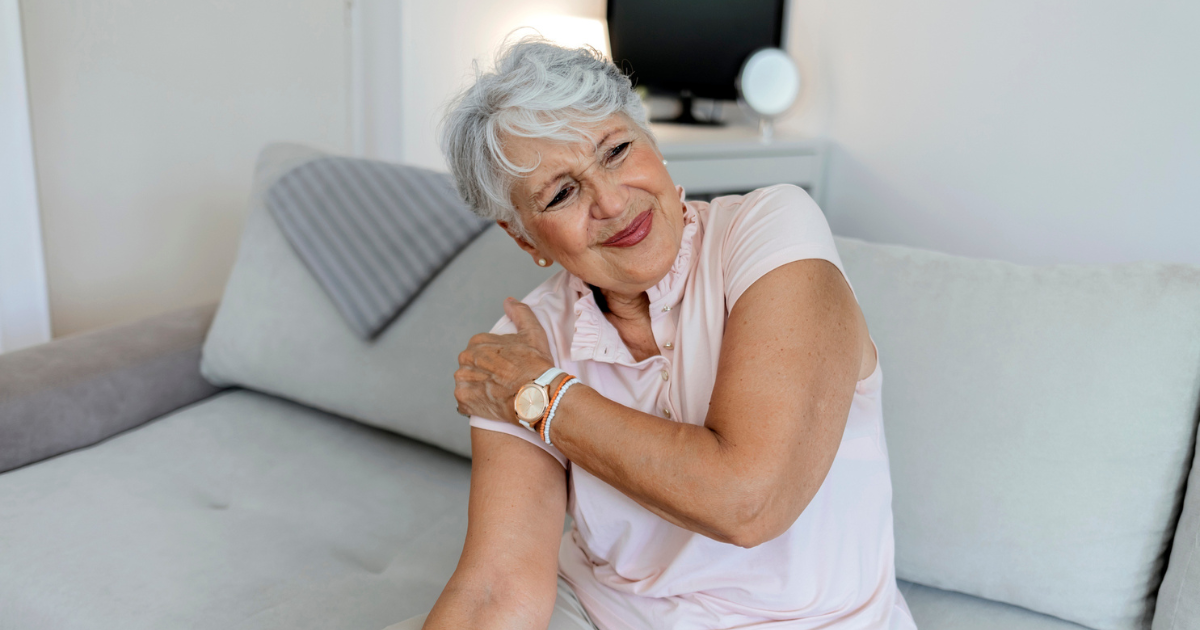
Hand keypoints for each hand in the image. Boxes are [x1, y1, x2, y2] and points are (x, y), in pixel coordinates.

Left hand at [454, 297, 556, 423]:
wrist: (536, 394)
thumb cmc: (535, 364)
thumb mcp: (533, 332)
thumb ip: (520, 312)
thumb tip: (509, 301)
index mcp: (478, 341)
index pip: (480, 351)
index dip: (494, 360)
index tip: (505, 366)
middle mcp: (466, 359)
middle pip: (471, 367)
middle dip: (483, 373)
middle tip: (501, 381)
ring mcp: (463, 380)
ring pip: (467, 384)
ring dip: (477, 388)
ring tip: (497, 393)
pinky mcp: (463, 400)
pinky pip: (464, 403)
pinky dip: (474, 404)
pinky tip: (490, 403)